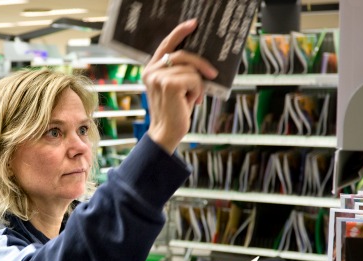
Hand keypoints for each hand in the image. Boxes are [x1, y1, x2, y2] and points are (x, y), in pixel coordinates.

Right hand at [142, 19, 217, 153]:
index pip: (166, 45)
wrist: (166, 133)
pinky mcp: (168, 84)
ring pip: (191, 69)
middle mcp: (151, 71)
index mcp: (151, 70)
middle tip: (212, 75)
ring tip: (192, 99)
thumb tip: (199, 60)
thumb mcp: (176, 87)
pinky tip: (191, 102)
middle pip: (183, 55)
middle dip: (201, 65)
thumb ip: (180, 72)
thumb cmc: (174, 112)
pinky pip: (193, 79)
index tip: (193, 24)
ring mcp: (158, 77)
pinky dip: (197, 91)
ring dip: (197, 85)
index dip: (179, 33)